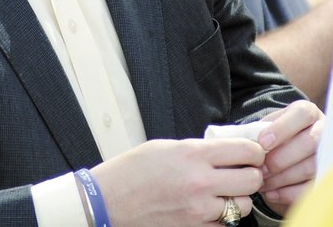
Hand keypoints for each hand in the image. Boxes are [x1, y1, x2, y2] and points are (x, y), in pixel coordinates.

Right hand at [91, 137, 263, 226]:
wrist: (110, 200)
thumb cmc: (132, 170)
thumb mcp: (164, 147)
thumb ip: (197, 149)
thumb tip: (224, 152)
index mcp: (192, 154)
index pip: (245, 151)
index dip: (254, 151)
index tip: (252, 153)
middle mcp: (200, 181)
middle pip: (252, 180)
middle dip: (250, 175)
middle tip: (241, 172)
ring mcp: (200, 209)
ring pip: (243, 206)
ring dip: (237, 198)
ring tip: (222, 192)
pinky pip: (225, 224)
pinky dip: (221, 217)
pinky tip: (207, 208)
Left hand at [256, 99, 324, 213]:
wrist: (285, 149)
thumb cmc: (272, 134)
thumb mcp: (267, 126)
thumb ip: (260, 131)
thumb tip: (245, 144)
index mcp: (307, 113)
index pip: (301, 114)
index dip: (282, 129)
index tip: (262, 143)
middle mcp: (323, 131)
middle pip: (308, 143)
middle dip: (280, 158)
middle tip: (259, 168)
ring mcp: (328, 155)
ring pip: (311, 167)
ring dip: (282, 178)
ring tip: (261, 182)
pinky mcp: (327, 179)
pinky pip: (312, 188)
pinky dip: (290, 193)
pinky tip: (271, 194)